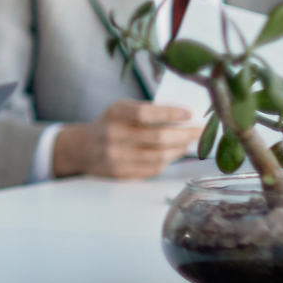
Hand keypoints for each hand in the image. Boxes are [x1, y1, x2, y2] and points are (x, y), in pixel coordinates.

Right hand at [52, 99, 203, 178]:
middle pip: (158, 138)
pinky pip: (152, 169)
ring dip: (179, 150)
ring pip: (159, 156)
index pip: (146, 113)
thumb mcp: (121, 109)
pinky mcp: (120, 173)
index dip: (170, 114)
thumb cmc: (110, 124)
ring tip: (188, 143)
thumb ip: (147, 111)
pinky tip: (172, 154)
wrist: (81, 148)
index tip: (190, 114)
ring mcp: (116, 157)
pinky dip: (167, 161)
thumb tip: (184, 117)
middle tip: (200, 131)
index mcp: (115, 113)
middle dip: (185, 134)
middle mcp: (113, 135)